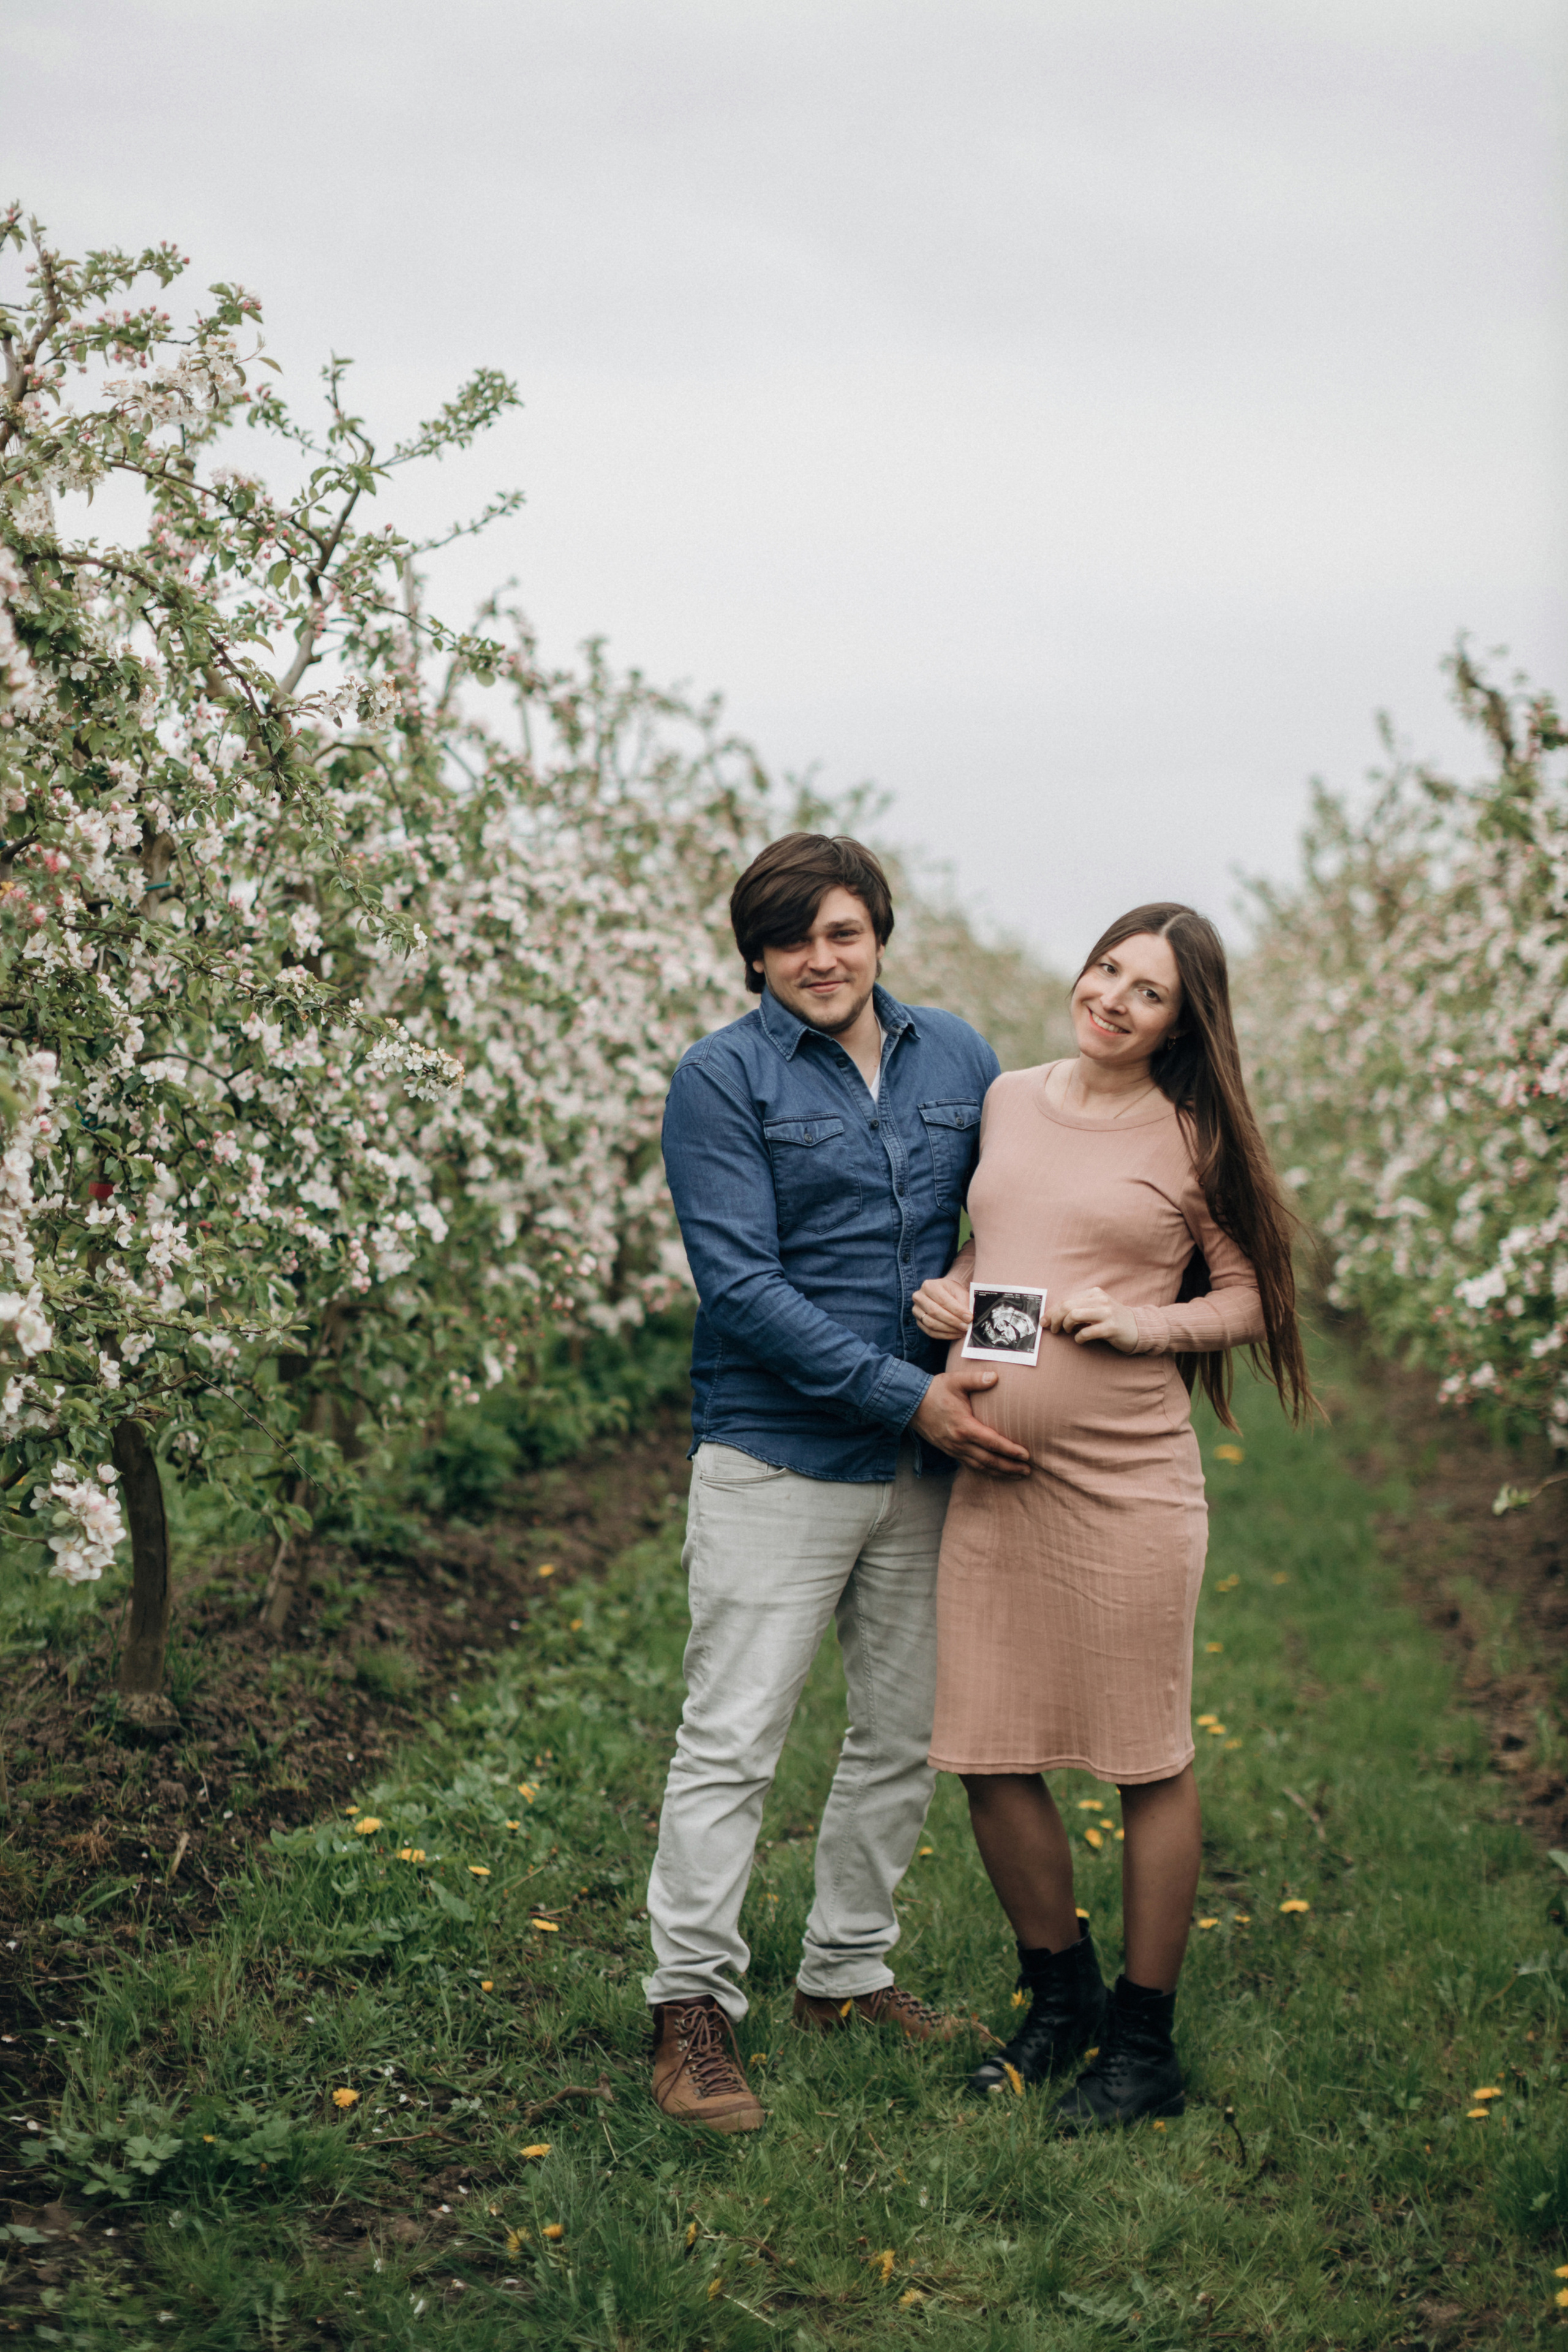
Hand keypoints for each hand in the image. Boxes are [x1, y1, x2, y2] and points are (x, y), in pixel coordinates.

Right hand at [911, 1275, 971, 1341]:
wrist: (943, 1294)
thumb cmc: (952, 1292)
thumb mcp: (959, 1292)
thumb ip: (963, 1303)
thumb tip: (968, 1318)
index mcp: (929, 1286)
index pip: (943, 1300)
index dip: (956, 1310)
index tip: (968, 1317)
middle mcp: (919, 1297)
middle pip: (935, 1312)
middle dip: (953, 1321)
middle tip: (966, 1326)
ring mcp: (916, 1310)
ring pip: (931, 1324)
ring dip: (949, 1330)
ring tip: (962, 1331)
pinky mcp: (918, 1322)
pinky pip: (930, 1332)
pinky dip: (944, 1335)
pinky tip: (955, 1334)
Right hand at [912, 1365, 1030, 1476]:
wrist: (911, 1403)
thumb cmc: (935, 1391)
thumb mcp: (956, 1380)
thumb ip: (976, 1379)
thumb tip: (996, 1377)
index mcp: (964, 1426)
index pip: (992, 1442)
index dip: (1010, 1450)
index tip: (1026, 1454)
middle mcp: (959, 1442)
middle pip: (989, 1460)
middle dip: (1010, 1467)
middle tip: (1028, 1471)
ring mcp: (953, 1449)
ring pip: (980, 1466)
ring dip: (1000, 1472)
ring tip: (1017, 1474)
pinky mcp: (950, 1451)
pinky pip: (970, 1465)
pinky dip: (986, 1470)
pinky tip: (996, 1471)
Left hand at [1043, 1285, 1138, 1352]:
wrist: (1139, 1328)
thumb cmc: (1112, 1320)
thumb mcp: (1096, 1309)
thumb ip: (1078, 1309)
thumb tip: (1053, 1317)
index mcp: (1094, 1293)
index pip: (1066, 1300)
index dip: (1052, 1311)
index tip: (1044, 1321)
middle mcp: (1100, 1300)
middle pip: (1067, 1306)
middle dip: (1055, 1319)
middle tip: (1053, 1329)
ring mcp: (1106, 1313)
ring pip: (1074, 1315)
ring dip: (1066, 1326)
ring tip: (1068, 1332)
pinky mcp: (1111, 1327)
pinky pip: (1087, 1332)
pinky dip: (1079, 1338)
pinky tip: (1080, 1340)